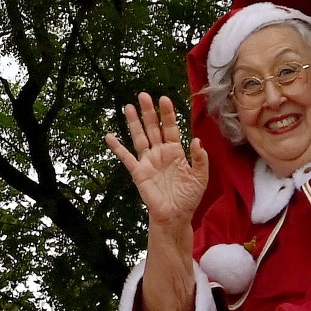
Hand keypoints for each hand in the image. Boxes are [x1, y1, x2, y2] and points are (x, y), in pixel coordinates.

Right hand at [105, 94, 208, 228]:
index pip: (171, 128)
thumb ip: (200, 158)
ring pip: (139, 137)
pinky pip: (126, 158)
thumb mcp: (200, 177)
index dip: (168, 114)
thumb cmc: (189, 198)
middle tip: (143, 95)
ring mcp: (148, 161)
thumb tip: (197, 140)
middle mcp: (160, 153)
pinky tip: (109, 136)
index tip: (164, 99)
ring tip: (128, 106)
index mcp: (176, 151)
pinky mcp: (138, 172)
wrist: (175, 216)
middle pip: (153, 128)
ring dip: (134, 122)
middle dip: (148, 112)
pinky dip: (117, 147)